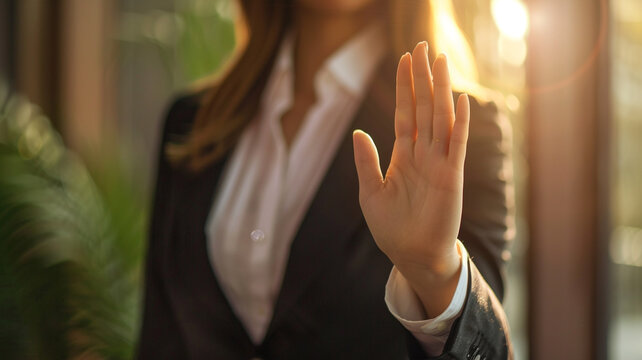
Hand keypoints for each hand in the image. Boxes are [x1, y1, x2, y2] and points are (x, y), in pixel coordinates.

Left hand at [352, 42, 469, 316]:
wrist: (412, 256)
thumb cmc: (391, 228)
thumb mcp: (371, 193)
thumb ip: (366, 162)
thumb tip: (358, 132)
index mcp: (403, 155)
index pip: (405, 113)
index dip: (405, 87)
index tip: (405, 60)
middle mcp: (423, 154)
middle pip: (423, 108)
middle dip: (422, 78)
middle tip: (422, 46)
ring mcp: (438, 163)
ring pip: (439, 119)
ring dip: (440, 90)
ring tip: (440, 61)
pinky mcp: (451, 177)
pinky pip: (455, 145)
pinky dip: (458, 123)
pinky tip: (458, 100)